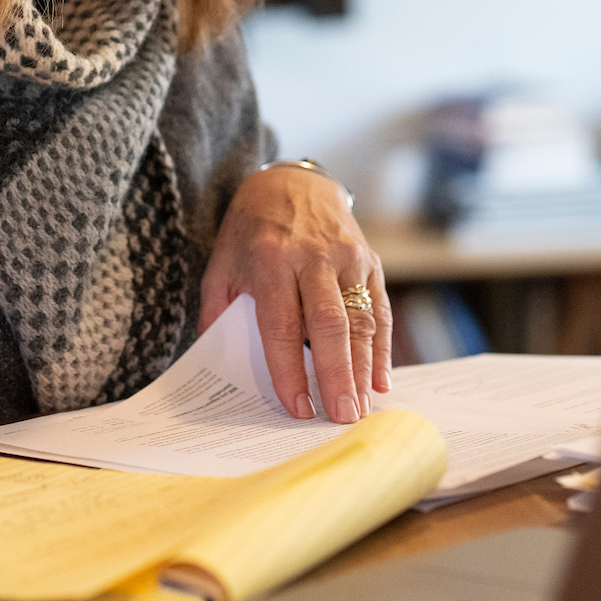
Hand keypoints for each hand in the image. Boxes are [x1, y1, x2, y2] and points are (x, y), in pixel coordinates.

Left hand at [199, 165, 389, 423]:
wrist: (291, 183)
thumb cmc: (250, 232)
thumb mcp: (221, 266)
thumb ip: (217, 313)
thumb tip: (220, 367)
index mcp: (270, 259)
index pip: (282, 324)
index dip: (290, 369)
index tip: (298, 406)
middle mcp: (313, 257)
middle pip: (329, 324)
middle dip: (337, 374)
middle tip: (343, 416)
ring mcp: (347, 257)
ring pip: (361, 319)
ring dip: (363, 368)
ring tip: (362, 407)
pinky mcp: (370, 260)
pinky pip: (380, 308)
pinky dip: (383, 347)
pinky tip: (380, 379)